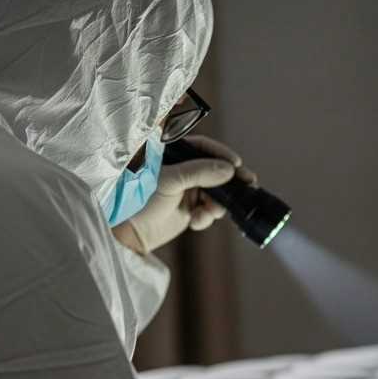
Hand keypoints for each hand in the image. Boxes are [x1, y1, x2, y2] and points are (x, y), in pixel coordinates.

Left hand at [114, 135, 257, 253]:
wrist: (130, 231)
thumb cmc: (141, 197)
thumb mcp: (170, 180)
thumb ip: (199, 172)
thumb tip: (229, 170)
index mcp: (174, 154)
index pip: (204, 147)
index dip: (222, 155)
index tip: (236, 165)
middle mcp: (184, 169)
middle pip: (216, 171)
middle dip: (229, 182)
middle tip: (248, 186)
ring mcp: (189, 189)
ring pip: (217, 192)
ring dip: (216, 205)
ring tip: (206, 213)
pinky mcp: (191, 208)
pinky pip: (210, 210)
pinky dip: (206, 216)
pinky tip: (195, 222)